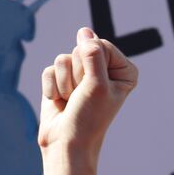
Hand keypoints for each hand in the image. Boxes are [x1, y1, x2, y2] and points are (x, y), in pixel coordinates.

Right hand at [39, 27, 137, 164]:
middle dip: (77, 75)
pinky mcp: (62, 80)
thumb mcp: (97, 85)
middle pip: (81, 49)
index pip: (101, 45)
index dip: (92, 66)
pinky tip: (60, 102)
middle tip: (83, 97)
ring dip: (64, 83)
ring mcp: (82, 74)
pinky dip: (52, 87)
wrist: (67, 143)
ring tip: (72, 101)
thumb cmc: (89, 118)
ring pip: (63, 58)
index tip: (96, 89)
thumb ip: (93, 54)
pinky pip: (50, 69)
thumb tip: (84, 31)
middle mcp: (104, 69)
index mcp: (124, 71)